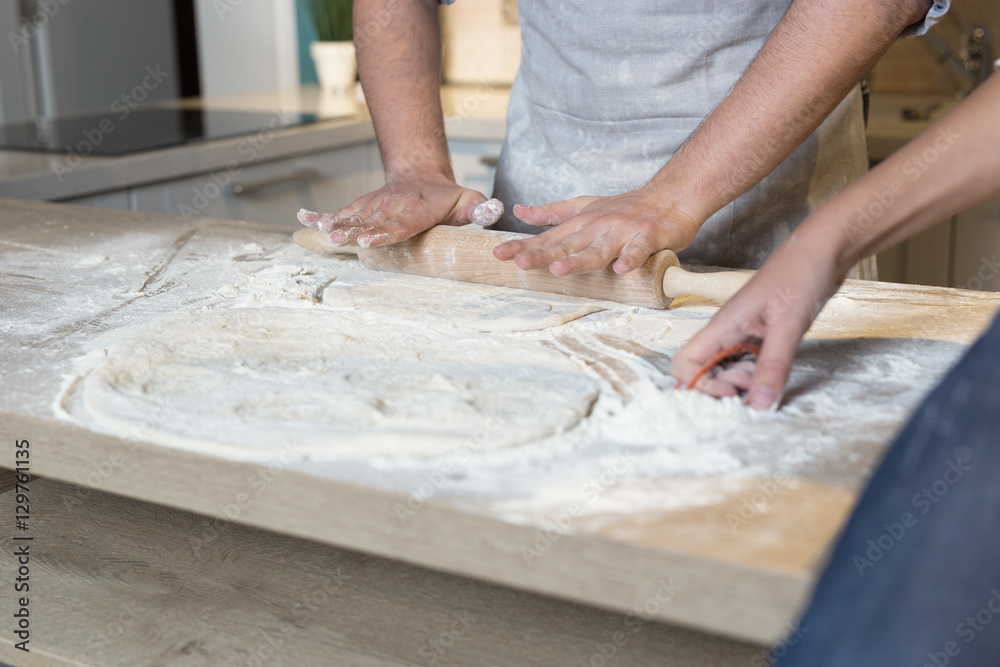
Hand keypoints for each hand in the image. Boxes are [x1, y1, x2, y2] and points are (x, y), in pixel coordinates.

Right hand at [297, 174, 502, 247]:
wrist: (420, 174)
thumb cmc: (447, 197)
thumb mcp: (469, 201)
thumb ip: (481, 209)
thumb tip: (495, 210)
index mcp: (416, 211)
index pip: (400, 225)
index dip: (386, 232)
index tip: (373, 239)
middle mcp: (392, 208)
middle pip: (371, 223)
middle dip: (355, 232)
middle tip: (339, 239)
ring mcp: (374, 207)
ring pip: (353, 217)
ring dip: (336, 224)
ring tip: (319, 230)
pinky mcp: (362, 207)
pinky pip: (341, 212)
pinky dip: (323, 215)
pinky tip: (303, 217)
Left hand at [491, 185, 699, 275]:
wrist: (671, 195)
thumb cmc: (627, 207)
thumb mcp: (584, 206)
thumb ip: (552, 212)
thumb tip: (520, 211)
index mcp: (581, 223)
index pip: (547, 238)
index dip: (523, 246)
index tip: (498, 254)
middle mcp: (597, 227)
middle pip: (566, 244)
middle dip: (542, 255)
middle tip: (520, 263)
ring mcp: (622, 232)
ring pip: (598, 249)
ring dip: (579, 260)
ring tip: (559, 270)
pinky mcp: (648, 237)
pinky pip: (638, 250)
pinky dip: (631, 259)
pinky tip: (621, 269)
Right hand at [670, 238, 843, 409]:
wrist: (824, 249)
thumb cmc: (802, 274)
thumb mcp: (789, 326)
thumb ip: (773, 367)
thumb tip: (759, 406)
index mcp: (723, 325)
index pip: (685, 363)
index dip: (700, 385)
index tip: (733, 392)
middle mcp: (727, 331)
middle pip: (702, 371)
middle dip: (722, 387)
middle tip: (755, 386)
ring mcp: (743, 333)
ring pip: (725, 368)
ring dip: (741, 383)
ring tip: (768, 379)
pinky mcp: (761, 335)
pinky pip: (747, 362)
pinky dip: (757, 375)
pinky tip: (775, 374)